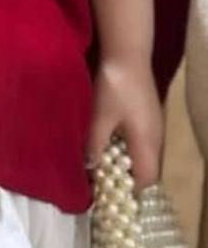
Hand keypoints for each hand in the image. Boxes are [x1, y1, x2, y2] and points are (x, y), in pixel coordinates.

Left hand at [85, 56, 163, 192]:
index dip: (128, 190)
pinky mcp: (148, 113)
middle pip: (146, 168)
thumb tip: (90, 168)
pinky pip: (140, 140)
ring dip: (125, 160)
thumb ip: (95, 145)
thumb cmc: (114, 88)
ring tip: (101, 162)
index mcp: (147, 143)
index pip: (144, 179)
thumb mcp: (100, 117)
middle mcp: (156, 137)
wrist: (127, 54)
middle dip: (125, 176)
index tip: (107, 193)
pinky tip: (108, 139)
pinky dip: (126, 146)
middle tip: (100, 179)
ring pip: (142, 153)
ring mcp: (154, 124)